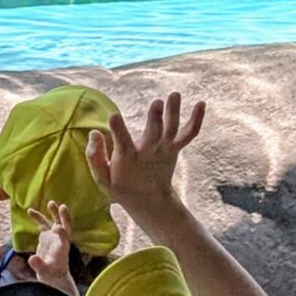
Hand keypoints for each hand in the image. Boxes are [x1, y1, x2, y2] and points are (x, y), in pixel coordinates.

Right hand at [28, 201, 79, 295]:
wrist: (52, 274)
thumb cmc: (51, 275)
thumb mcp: (44, 272)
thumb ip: (39, 265)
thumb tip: (32, 258)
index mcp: (62, 249)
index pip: (65, 240)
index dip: (62, 234)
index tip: (57, 227)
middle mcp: (60, 240)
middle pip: (65, 226)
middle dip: (64, 217)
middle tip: (62, 207)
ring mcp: (54, 237)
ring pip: (55, 222)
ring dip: (54, 212)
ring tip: (50, 203)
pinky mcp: (47, 236)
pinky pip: (42, 224)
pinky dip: (38, 217)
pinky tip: (29, 210)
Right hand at [88, 92, 206, 217]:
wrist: (149, 200)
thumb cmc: (121, 184)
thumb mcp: (102, 178)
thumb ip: (95, 156)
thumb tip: (94, 132)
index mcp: (128, 160)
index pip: (122, 144)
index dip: (118, 130)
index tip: (114, 115)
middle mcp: (148, 153)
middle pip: (154, 135)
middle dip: (155, 119)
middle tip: (157, 102)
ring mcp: (164, 150)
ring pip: (172, 131)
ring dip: (174, 113)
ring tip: (174, 94)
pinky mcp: (174, 148)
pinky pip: (188, 134)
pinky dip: (196, 120)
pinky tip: (201, 104)